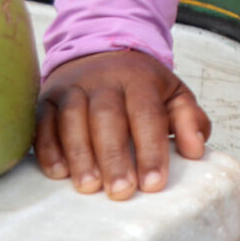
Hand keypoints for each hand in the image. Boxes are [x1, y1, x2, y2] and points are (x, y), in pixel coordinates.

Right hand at [37, 48, 211, 200]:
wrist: (100, 50)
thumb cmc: (140, 84)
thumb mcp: (173, 92)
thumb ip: (189, 118)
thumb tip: (196, 149)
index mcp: (140, 77)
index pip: (147, 113)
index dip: (151, 149)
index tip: (153, 184)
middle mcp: (104, 78)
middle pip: (108, 115)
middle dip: (114, 156)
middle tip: (122, 191)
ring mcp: (73, 86)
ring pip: (73, 117)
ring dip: (80, 154)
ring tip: (90, 186)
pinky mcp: (47, 98)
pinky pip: (43, 121)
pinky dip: (48, 147)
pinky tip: (58, 172)